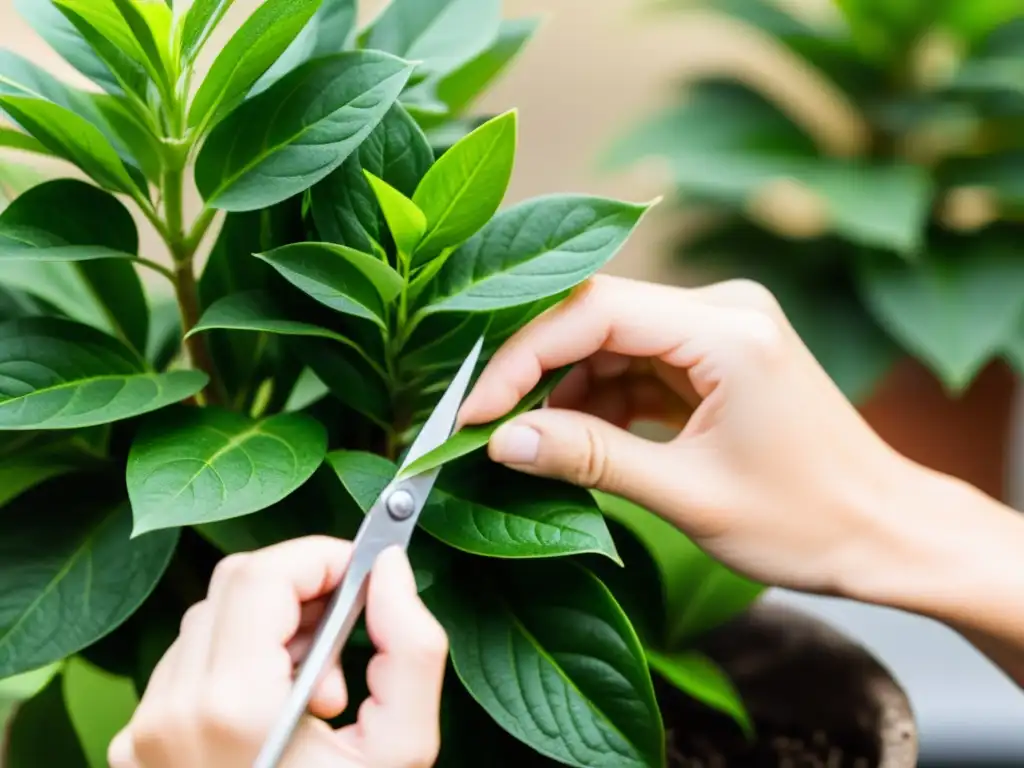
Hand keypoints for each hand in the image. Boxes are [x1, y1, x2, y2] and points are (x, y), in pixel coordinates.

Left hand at [109, 537, 447, 767]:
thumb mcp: (402, 748)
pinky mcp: (137, 750)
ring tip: (318, 694)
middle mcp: (171, 714)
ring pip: (208, 623)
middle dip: (303, 592)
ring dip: (271, 632)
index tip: (367, 573)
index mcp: (232, 709)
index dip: (324, 557)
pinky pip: (187, 668)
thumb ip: (411, 646)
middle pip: (233, 588)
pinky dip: (237, 666)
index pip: (264, 575)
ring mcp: (145, 735)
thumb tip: (391, 571)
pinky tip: (276, 714)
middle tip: (348, 638)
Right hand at [458, 275, 949, 597]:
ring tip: (525, 442)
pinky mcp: (716, 355)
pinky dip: (600, 398)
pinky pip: (637, 362)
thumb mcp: (688, 496)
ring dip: (564, 389)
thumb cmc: (807, 523)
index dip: (521, 358)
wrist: (886, 533)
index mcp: (727, 329)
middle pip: (597, 316)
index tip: (473, 411)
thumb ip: (590, 458)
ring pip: (611, 340)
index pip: (594, 312)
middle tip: (482, 425)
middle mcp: (724, 309)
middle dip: (535, 371)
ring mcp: (721, 329)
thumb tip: (502, 441)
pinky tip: (572, 438)